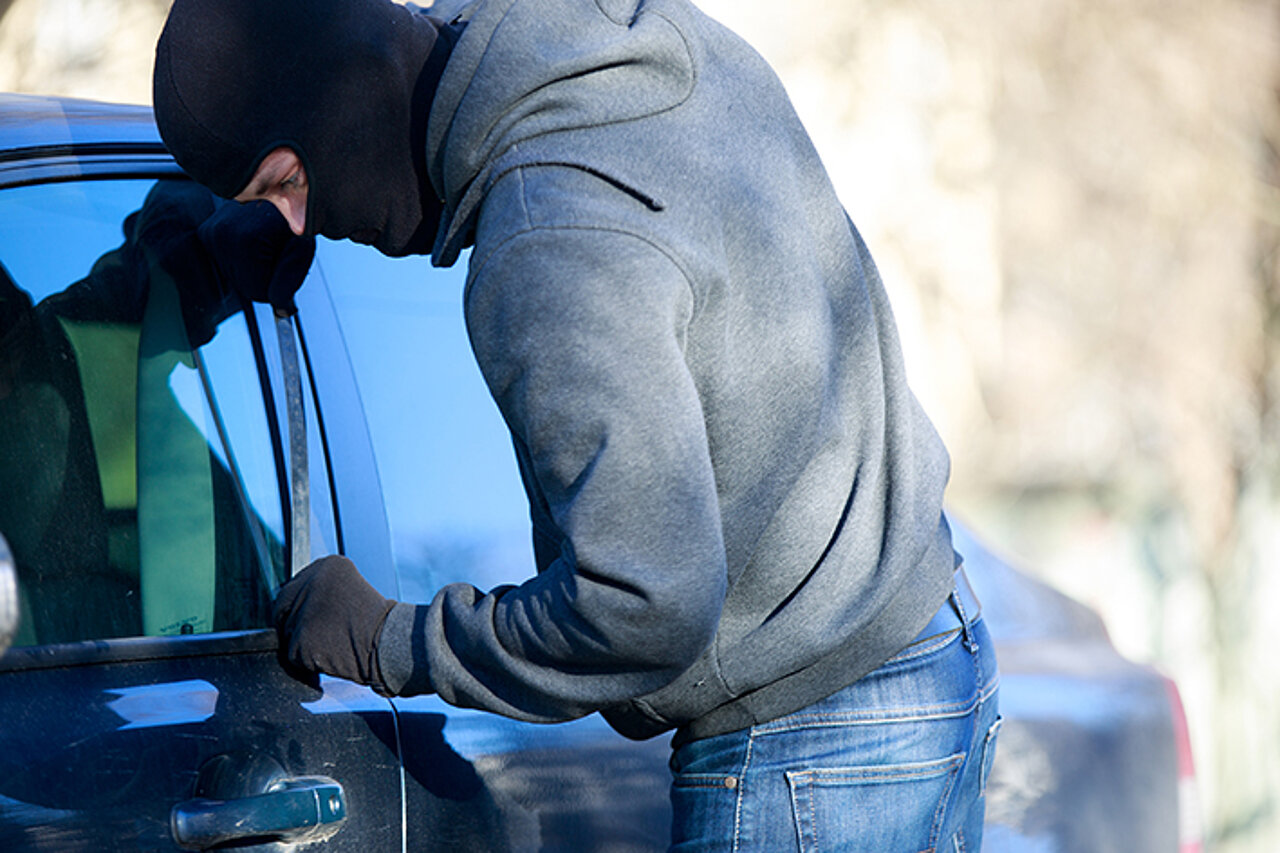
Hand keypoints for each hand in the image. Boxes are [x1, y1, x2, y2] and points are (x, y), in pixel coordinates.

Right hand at [197, 199, 314, 316]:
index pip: (258, 293)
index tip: (286, 260)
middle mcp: (221, 236)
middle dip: (265, 277)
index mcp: (245, 240)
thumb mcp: (303, 247)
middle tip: (277, 249)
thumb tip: (281, 306)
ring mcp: (210, 234)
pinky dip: (243, 261)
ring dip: (254, 269)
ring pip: (236, 278)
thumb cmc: (294, 214)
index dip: (279, 285)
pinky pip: (227, 265)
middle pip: (245, 287)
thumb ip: (291, 278)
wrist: (279, 187)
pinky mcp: (206, 233)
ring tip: (266, 242)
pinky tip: (252, 243)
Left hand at [273, 555, 395, 692]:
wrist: (388, 642)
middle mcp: (311, 580)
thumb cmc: (375, 623)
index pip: (293, 587)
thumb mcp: (350, 591)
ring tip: (333, 642)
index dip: (300, 606)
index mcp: (327, 564)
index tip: (315, 618)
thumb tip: (297, 606)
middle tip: (320, 635)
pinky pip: (294, 654)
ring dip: (304, 642)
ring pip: (289, 632)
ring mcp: (304, 609)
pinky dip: (308, 660)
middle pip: (283, 608)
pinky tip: (330, 653)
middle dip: (296, 624)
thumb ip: (323, 592)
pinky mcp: (301, 637)